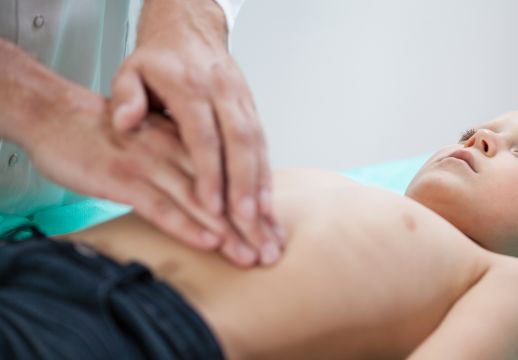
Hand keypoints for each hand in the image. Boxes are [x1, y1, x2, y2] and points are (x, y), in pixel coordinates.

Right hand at [23, 84, 260, 265]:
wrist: (57, 114)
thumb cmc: (108, 132)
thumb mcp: (154, 141)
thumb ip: (183, 162)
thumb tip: (212, 192)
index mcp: (186, 143)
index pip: (230, 178)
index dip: (253, 208)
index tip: (274, 235)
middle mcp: (175, 153)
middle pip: (222, 194)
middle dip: (251, 226)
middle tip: (272, 252)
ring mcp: (150, 166)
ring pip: (199, 203)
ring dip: (227, 232)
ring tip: (251, 255)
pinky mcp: (123, 180)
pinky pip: (160, 207)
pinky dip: (185, 225)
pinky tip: (208, 242)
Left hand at [109, 0, 281, 264]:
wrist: (189, 29)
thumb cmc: (160, 58)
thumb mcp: (130, 70)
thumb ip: (125, 95)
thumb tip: (124, 121)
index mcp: (190, 87)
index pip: (204, 136)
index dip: (210, 172)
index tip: (210, 205)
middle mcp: (222, 94)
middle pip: (240, 143)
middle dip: (245, 185)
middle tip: (247, 221)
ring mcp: (240, 101)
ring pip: (257, 144)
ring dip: (262, 183)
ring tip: (265, 219)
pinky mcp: (250, 108)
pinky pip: (263, 142)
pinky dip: (266, 173)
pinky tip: (267, 200)